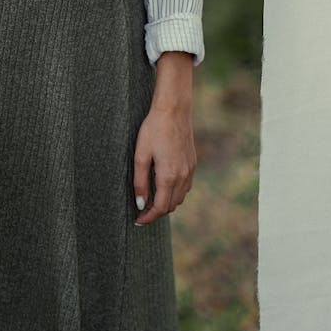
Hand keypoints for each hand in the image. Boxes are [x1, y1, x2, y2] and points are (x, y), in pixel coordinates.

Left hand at [133, 51, 195, 224]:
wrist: (174, 110)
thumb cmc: (154, 130)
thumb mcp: (140, 155)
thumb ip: (140, 181)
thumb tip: (140, 203)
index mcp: (168, 177)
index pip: (160, 208)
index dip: (148, 217)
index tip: (138, 220)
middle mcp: (183, 177)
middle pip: (171, 206)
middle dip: (157, 212)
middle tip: (142, 210)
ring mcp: (190, 170)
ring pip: (180, 197)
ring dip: (166, 202)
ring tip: (151, 199)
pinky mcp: (192, 163)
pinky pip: (185, 186)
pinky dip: (175, 192)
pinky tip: (164, 185)